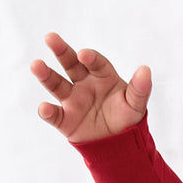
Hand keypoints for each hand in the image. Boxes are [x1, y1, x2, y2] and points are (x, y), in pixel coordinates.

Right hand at [31, 32, 150, 141]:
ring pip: (56, 84)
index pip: (94, 62)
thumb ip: (140, 88)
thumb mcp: (136, 104)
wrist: (119, 144)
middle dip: (60, 51)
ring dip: (46, 75)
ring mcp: (72, 100)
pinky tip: (45, 108)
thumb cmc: (127, 118)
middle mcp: (83, 83)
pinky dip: (48, 112)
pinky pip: (54, 115)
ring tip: (37, 65)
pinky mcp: (65, 119)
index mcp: (101, 75)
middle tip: (50, 38)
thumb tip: (146, 69)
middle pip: (70, 64)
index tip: (84, 55)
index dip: (90, 58)